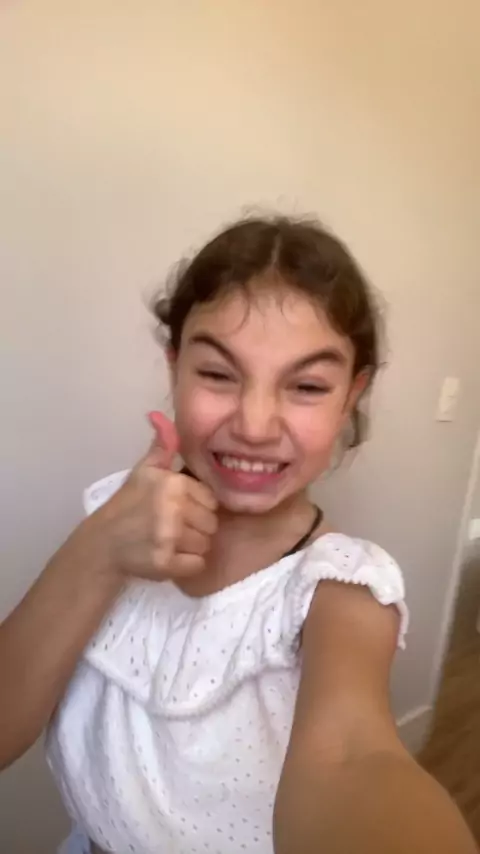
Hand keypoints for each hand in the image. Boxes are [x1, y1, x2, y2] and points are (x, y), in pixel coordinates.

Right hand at [91, 412, 217, 580]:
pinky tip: (169, 558)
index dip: (197, 507)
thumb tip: (161, 416)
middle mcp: (173, 508)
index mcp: (172, 483)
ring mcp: (169, 537)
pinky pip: (197, 565)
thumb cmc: (127, 504)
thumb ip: (161, 446)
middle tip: (172, 529)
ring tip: (169, 542)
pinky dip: (186, 566)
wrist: (103, 543)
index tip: (178, 510)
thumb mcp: (143, 470)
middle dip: (196, 528)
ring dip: (191, 547)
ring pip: (206, 545)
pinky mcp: (165, 563)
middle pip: (211, 524)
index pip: (211, 499)